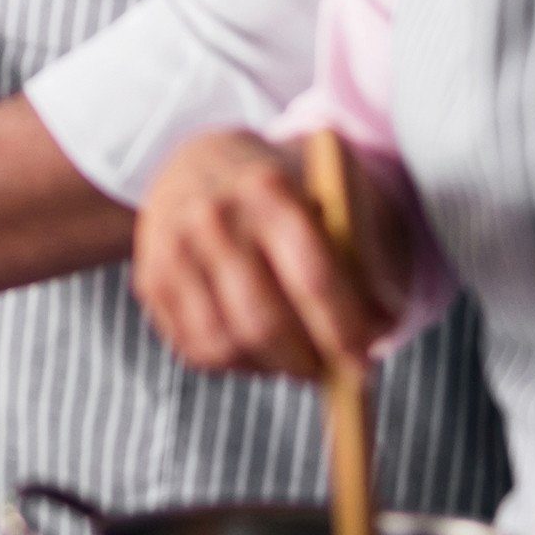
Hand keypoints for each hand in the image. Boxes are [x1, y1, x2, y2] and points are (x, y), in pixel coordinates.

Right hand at [133, 129, 407, 384]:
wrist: (202, 161)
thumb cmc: (287, 187)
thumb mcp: (338, 194)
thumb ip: (369, 253)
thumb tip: (383, 324)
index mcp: (267, 188)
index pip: (312, 278)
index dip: (342, 332)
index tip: (363, 367)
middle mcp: (211, 216)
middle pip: (264, 322)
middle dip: (308, 362)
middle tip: (334, 373)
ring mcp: (172, 248)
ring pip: (226, 345)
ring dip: (271, 368)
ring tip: (297, 358)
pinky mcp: (151, 279)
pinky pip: (195, 350)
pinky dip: (235, 364)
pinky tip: (257, 346)